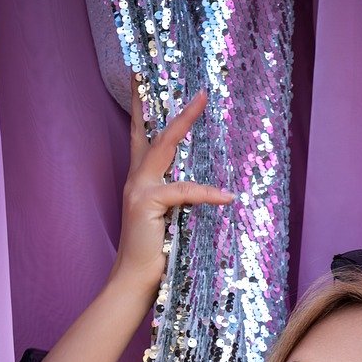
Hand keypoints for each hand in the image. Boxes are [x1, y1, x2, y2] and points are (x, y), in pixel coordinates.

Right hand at [110, 78, 234, 297]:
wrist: (135, 280)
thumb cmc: (155, 256)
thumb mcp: (169, 221)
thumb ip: (178, 200)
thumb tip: (206, 190)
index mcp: (139, 182)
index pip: (141, 138)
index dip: (141, 110)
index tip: (143, 81)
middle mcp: (135, 180)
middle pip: (151, 132)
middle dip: (163, 103)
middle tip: (182, 81)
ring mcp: (139, 189)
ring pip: (164, 146)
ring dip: (184, 122)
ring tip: (201, 101)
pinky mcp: (147, 203)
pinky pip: (183, 191)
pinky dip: (206, 193)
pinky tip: (227, 197)